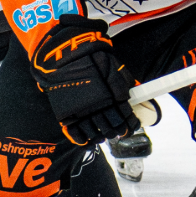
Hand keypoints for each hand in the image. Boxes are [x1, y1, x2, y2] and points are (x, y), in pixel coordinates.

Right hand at [30, 14, 139, 145]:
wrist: (64, 56)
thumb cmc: (90, 59)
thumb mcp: (113, 67)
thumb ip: (122, 84)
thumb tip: (128, 99)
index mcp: (110, 96)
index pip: (125, 118)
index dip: (130, 125)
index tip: (131, 126)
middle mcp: (97, 107)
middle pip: (111, 128)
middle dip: (116, 131)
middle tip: (117, 131)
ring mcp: (81, 111)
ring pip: (95, 133)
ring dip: (101, 137)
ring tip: (103, 136)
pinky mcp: (66, 113)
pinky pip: (75, 133)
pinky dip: (82, 140)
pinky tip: (87, 141)